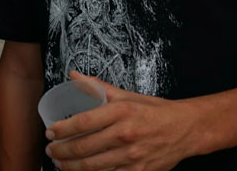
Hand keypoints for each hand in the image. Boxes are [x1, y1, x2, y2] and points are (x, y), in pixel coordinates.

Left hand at [44, 71, 197, 170]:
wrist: (186, 129)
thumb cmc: (155, 112)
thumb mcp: (127, 96)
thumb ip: (98, 87)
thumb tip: (74, 76)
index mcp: (121, 111)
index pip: (83, 122)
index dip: (62, 129)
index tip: (50, 132)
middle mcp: (125, 134)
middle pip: (84, 147)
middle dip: (61, 151)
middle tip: (51, 151)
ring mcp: (132, 155)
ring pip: (93, 166)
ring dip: (71, 167)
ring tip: (60, 164)